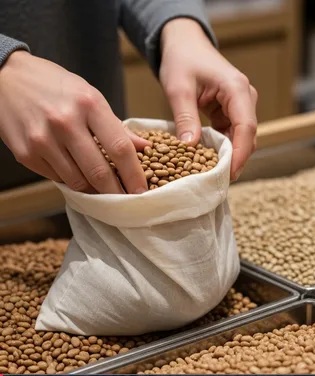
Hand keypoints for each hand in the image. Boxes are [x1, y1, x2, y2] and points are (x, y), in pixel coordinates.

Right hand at [0, 51, 149, 193]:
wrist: (6, 77)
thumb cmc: (56, 86)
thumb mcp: (90, 96)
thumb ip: (116, 125)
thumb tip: (145, 147)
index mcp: (89, 104)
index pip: (119, 148)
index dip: (134, 174)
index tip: (142, 190)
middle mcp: (65, 122)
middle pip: (99, 171)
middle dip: (116, 192)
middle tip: (126, 202)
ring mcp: (42, 140)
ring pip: (77, 181)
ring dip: (93, 190)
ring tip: (102, 189)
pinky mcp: (25, 153)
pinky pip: (56, 178)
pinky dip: (70, 181)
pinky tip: (75, 174)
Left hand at [159, 18, 257, 180]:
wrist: (185, 44)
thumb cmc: (182, 59)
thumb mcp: (178, 88)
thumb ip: (186, 117)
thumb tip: (190, 147)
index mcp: (237, 89)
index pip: (246, 126)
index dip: (239, 153)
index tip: (229, 173)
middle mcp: (245, 98)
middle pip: (248, 136)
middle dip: (235, 159)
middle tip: (217, 181)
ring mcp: (241, 105)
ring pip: (242, 138)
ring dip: (228, 155)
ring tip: (212, 175)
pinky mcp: (232, 111)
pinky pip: (232, 134)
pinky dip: (221, 148)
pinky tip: (208, 161)